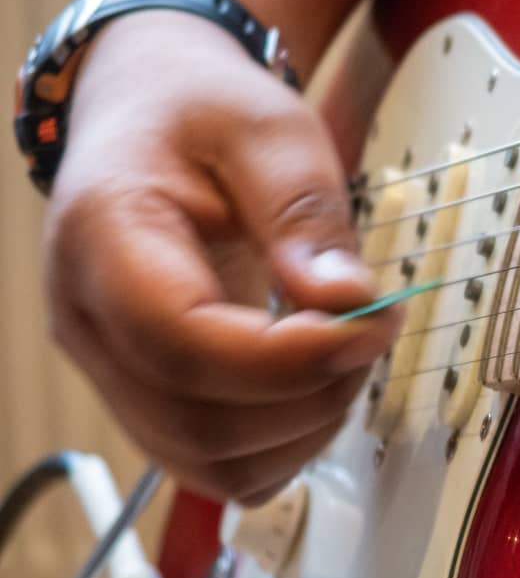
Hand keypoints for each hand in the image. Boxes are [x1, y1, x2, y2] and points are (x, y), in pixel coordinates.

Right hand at [45, 11, 399, 503]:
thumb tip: (345, 301)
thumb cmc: (200, 112)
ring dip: (303, 429)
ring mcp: (112, 369)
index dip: (289, 359)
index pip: (183, 344)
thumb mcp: (269, 127)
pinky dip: (282, 445)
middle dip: (311, 396)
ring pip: (208, 463)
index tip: (369, 326)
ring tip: (346, 352)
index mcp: (104, 240)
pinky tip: (315, 383)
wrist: (149, 112)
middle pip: (197, 423)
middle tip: (372, 332)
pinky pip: (215, 465)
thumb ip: (305, 212)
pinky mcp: (147, 397)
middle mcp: (89, 321)